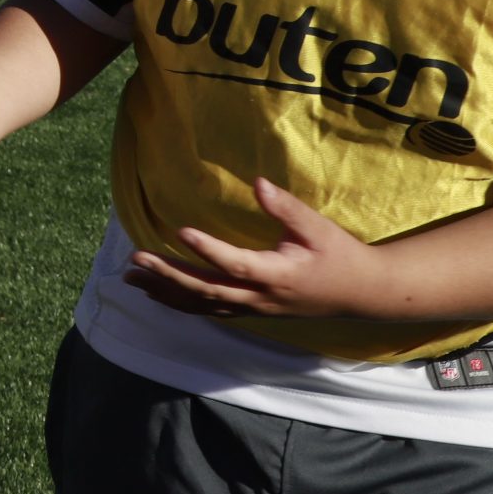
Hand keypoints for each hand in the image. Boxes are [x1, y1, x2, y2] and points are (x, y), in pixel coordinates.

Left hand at [124, 178, 389, 318]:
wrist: (362, 293)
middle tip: (136, 259)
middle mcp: (262, 297)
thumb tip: (257, 182)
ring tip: (131, 279)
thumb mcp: (318, 228)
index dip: (209, 249)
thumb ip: (286, 208)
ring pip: (204, 305)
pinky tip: (158, 294)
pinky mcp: (253, 311)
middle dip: (170, 275)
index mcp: (278, 274)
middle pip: (209, 289)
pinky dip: (182, 303)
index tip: (181, 230)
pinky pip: (211, 311)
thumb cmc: (340, 254)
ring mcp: (256, 308)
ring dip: (167, 292)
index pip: (236, 264)